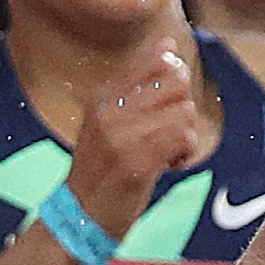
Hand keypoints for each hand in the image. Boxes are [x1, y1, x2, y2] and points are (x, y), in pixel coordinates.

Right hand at [66, 36, 200, 238]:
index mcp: (102, 96)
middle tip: (169, 134)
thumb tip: (168, 47)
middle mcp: (109, 110)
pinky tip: (171, 165)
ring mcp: (121, 136)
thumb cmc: (102, 170)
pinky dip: (185, 153)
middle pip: (176, 83)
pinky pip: (184, 138)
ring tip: (166, 154)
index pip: (151, 62)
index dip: (171, 81)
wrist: (79, 217)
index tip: (164, 107)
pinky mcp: (136, 163)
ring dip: (185, 135)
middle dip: (183, 109)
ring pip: (184, 111)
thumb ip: (135, 87)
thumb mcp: (108, 121)